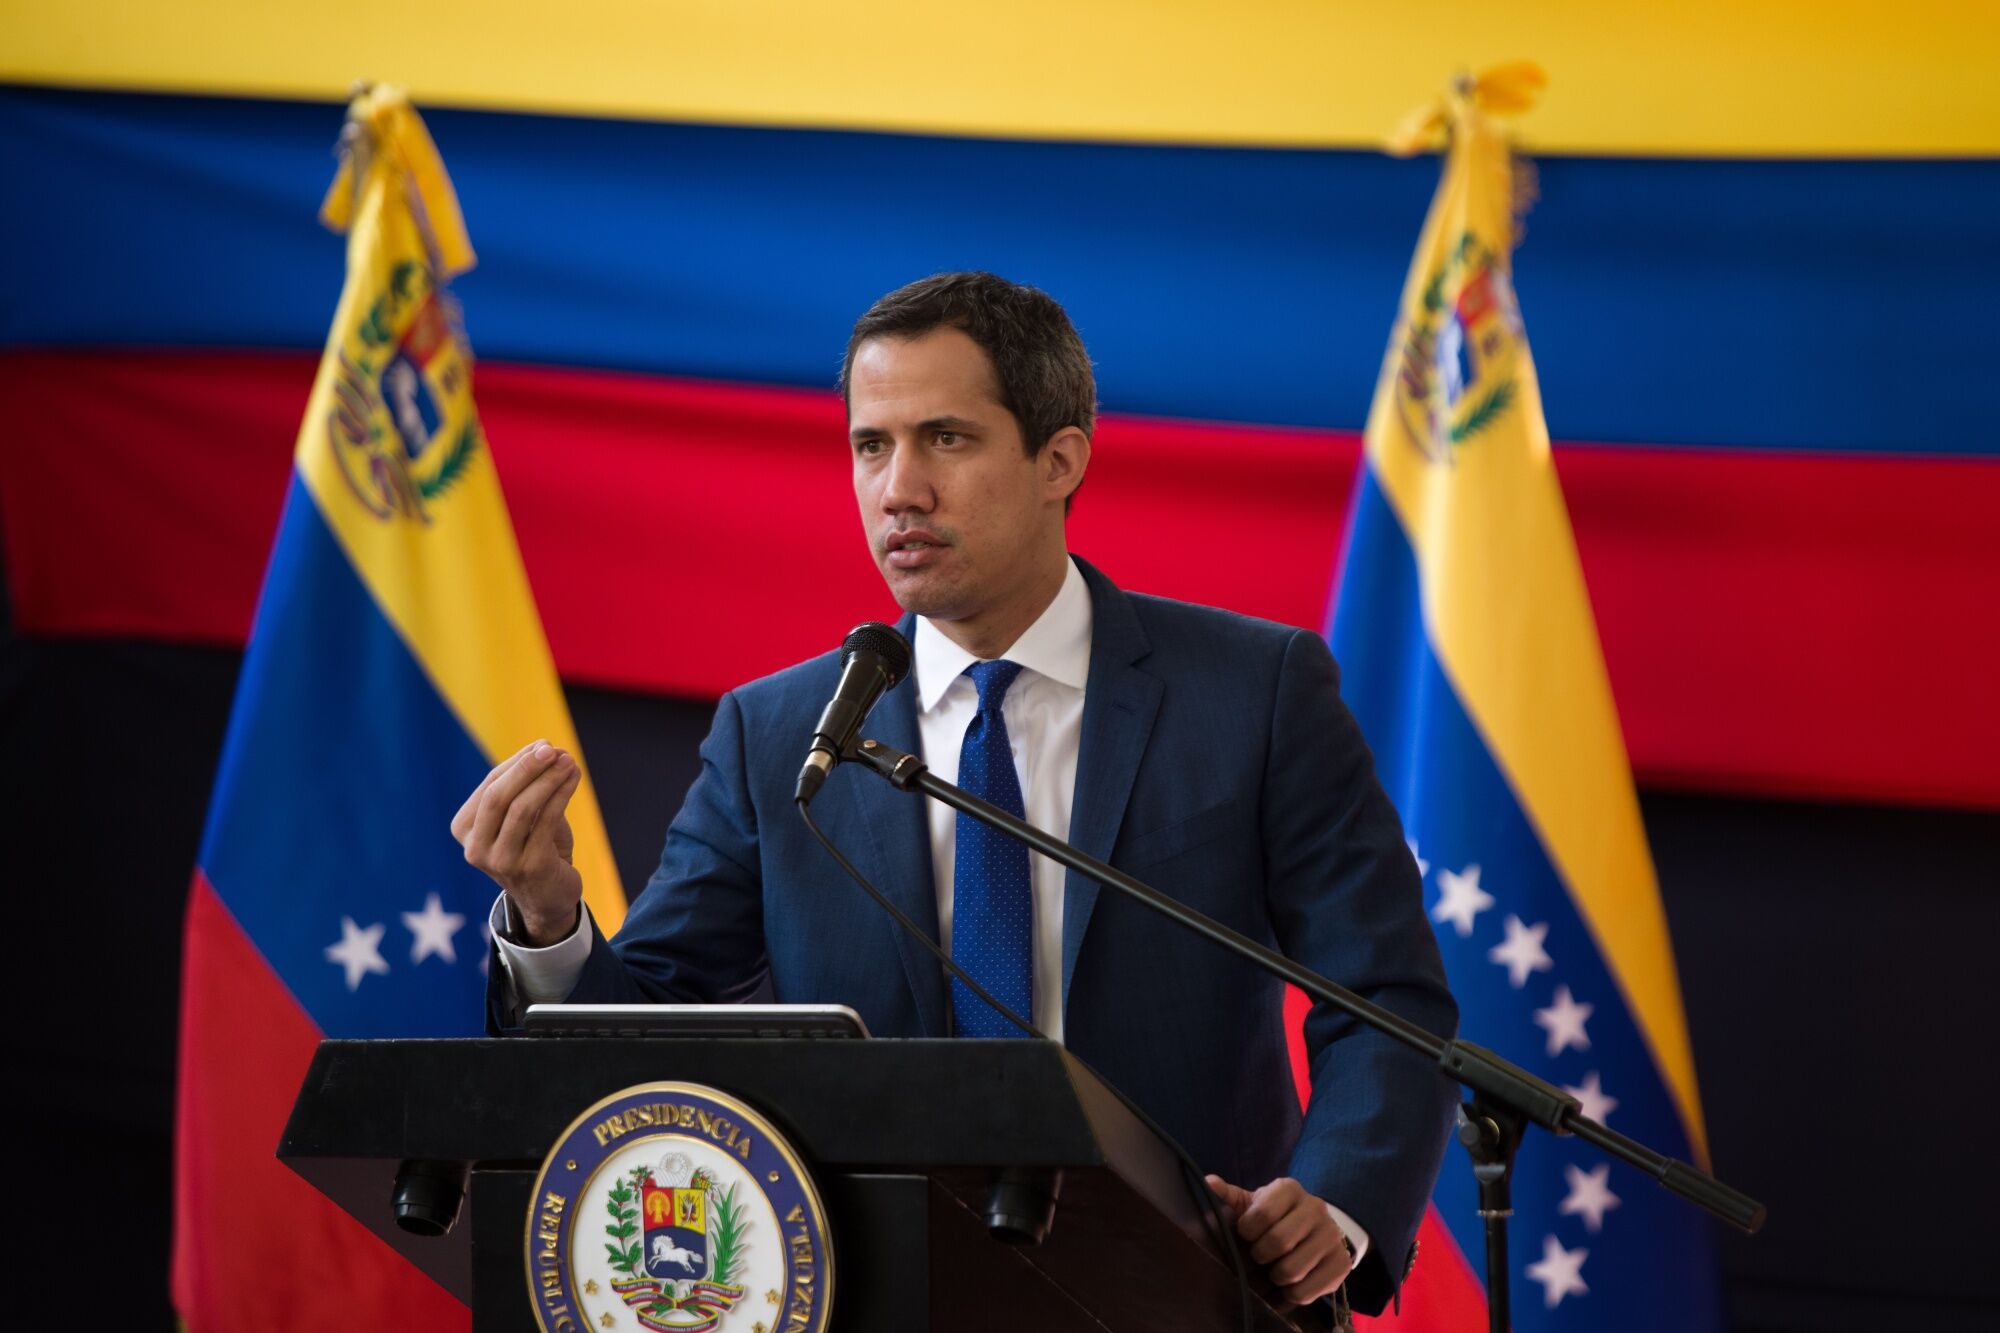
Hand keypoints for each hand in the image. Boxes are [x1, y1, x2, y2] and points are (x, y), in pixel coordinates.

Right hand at [451, 739, 583, 944]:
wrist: (547, 898)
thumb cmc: (534, 848)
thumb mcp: (523, 817)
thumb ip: (526, 786)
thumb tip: (545, 749)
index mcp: (465, 829)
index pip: (489, 786)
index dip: (517, 762)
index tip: (543, 745)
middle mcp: (475, 848)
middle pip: (499, 796)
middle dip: (527, 768)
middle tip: (552, 749)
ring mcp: (500, 861)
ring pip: (523, 808)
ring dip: (549, 779)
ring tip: (569, 761)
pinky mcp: (529, 868)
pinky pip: (546, 821)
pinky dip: (561, 794)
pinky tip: (573, 778)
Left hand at [1205, 1175, 1354, 1307]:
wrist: (1313, 1229)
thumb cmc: (1274, 1217)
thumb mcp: (1252, 1204)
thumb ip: (1229, 1196)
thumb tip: (1208, 1183)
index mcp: (1289, 1189)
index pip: (1261, 1215)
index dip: (1247, 1231)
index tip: (1246, 1234)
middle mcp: (1315, 1208)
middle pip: (1278, 1243)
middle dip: (1260, 1255)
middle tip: (1259, 1256)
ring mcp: (1331, 1236)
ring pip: (1291, 1270)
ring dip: (1275, 1277)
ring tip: (1273, 1268)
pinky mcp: (1341, 1264)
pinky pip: (1307, 1291)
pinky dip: (1291, 1293)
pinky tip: (1289, 1282)